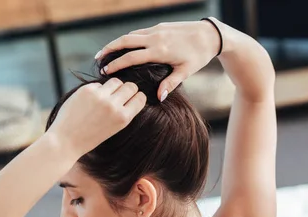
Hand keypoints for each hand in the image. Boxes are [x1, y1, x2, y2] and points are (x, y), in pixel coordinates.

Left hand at [47, 78, 146, 155]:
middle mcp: (113, 106)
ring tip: (106, 97)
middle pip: (131, 86)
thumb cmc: (90, 137)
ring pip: (116, 81)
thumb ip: (123, 112)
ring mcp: (100, 96)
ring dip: (113, 87)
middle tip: (118, 97)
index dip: (136, 97)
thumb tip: (130, 93)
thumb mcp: (114, 128)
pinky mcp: (87, 90)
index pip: (140, 97)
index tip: (130, 100)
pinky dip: (97, 90)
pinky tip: (90, 100)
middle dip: (127, 90)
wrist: (66, 141)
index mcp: (123, 118)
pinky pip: (99, 84)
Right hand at [96, 20, 221, 100]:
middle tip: (97, 59)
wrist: (210, 34)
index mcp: (159, 51)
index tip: (106, 71)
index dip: (116, 64)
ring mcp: (156, 30)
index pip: (131, 57)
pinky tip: (124, 46)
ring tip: (106, 52)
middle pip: (125, 41)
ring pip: (130, 35)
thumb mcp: (185, 71)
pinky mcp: (159, 27)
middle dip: (109, 49)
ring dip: (116, 43)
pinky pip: (139, 32)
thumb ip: (170, 84)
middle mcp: (155, 38)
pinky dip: (128, 39)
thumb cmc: (199, 56)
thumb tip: (158, 98)